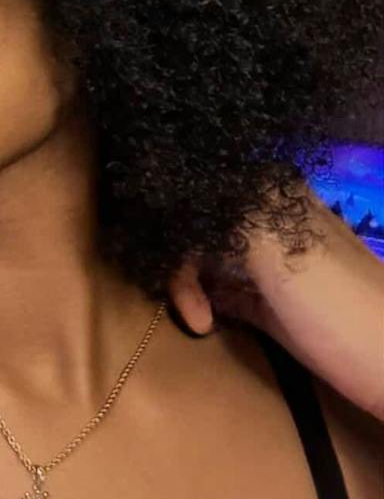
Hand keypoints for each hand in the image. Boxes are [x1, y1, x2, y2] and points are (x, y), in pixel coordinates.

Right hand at [168, 186, 383, 419]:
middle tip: (183, 301)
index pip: (201, 188)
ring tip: (195, 317)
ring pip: (207, 256)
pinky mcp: (271, 304)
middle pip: (200, 220)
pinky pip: (221, 291)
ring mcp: (270, 264)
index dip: (174, 217)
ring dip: (188, 281)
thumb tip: (169, 177)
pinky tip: (202, 321)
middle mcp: (268, 220)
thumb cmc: (339, 309)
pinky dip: (203, 302)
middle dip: (179, 254)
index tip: (158, 254)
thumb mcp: (277, 248)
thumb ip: (226, 211)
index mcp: (271, 194)